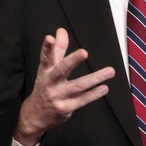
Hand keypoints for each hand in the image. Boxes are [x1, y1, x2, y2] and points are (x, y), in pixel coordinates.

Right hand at [14, 28, 114, 145]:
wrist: (35, 115)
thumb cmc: (45, 86)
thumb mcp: (48, 68)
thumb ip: (57, 49)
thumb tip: (60, 31)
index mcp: (45, 71)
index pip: (46, 57)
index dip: (47, 48)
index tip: (49, 38)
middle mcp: (50, 82)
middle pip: (61, 69)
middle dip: (72, 60)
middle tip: (84, 52)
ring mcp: (57, 96)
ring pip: (78, 86)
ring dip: (95, 78)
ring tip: (110, 71)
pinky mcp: (65, 108)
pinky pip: (82, 100)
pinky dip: (94, 94)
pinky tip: (104, 87)